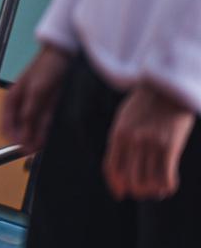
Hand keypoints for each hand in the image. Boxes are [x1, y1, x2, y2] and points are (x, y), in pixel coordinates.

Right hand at [2, 43, 70, 152]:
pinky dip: (46, 132)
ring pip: (33, 130)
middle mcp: (21, 105)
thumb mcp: (37, 92)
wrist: (66, 56)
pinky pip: (45, 125)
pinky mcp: (48, 108)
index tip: (22, 149)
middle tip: (35, 149)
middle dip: (26, 140)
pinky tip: (49, 136)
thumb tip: (23, 136)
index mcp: (12, 99)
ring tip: (43, 144)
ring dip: (37, 138)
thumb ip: (30, 114)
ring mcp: (35, 107)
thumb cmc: (47, 67)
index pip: (5, 126)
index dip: (12, 139)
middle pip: (19, 130)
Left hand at [103, 81, 194, 201]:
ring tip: (158, 189)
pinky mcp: (170, 145)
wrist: (167, 86)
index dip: (116, 185)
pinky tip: (169, 185)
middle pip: (130, 180)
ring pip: (149, 182)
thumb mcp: (125, 118)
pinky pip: (167, 177)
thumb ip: (121, 140)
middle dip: (137, 191)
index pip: (111, 168)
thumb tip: (121, 167)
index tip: (121, 194)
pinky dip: (168, 186)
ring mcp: (150, 143)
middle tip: (145, 191)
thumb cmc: (147, 103)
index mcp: (118, 133)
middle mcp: (131, 140)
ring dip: (153, 191)